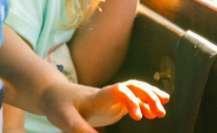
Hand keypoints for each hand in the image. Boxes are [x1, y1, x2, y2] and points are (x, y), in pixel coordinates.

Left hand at [40, 79, 167, 132]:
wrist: (53, 93)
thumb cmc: (58, 105)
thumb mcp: (65, 119)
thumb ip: (81, 129)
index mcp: (98, 96)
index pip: (119, 91)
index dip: (131, 100)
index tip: (138, 117)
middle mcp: (108, 94)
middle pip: (132, 87)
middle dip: (148, 96)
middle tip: (160, 111)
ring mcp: (112, 98)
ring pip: (135, 92)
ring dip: (149, 98)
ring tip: (162, 112)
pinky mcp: (113, 104)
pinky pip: (133, 101)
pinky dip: (145, 105)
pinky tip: (154, 114)